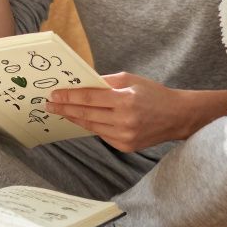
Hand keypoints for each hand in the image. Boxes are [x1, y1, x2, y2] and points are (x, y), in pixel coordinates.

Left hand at [45, 72, 192, 152]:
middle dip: (65, 108)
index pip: (89, 98)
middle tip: (50, 104)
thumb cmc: (153, 93)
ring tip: (61, 111)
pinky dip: (91, 126)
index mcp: (125, 100)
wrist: (177, 116)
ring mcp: (125, 136)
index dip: (69, 97)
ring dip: (75, 118)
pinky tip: (82, 119)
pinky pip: (102, 134)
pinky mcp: (126, 146)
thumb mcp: (130, 79)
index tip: (54, 95)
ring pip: (91, 127)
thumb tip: (82, 83)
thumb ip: (105, 82)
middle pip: (86, 114)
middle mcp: (124, 121)